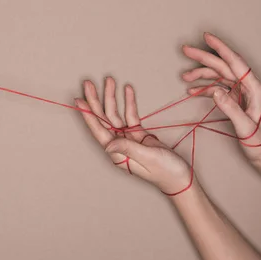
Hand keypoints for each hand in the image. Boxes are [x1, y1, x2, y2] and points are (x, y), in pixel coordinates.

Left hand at [75, 78, 191, 193]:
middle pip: (103, 119)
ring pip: (116, 115)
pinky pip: (130, 116)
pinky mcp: (139, 134)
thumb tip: (107, 144)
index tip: (79, 100)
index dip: (88, 114)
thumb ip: (128, 148)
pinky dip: (129, 102)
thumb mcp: (147, 158)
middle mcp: (119, 145)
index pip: (98, 130)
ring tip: (109, 81)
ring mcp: (128, 139)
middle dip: (96, 100)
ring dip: (112, 97)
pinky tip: (127, 90)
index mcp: (117, 153)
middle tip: (88, 84)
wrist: (181, 178)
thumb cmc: (166, 173)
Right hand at [181, 33, 260, 162]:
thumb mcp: (245, 127)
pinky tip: (193, 90)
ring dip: (201, 75)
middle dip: (203, 58)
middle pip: (223, 66)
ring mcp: (242, 92)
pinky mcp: (237, 99)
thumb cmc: (260, 143)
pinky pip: (218, 88)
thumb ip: (230, 108)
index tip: (206, 37)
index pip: (235, 62)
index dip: (221, 48)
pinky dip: (205, 87)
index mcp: (255, 88)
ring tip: (184, 77)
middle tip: (185, 50)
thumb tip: (215, 91)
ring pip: (219, 76)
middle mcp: (249, 86)